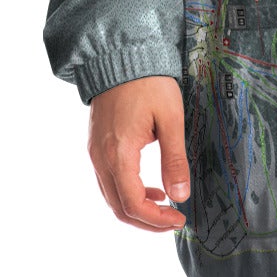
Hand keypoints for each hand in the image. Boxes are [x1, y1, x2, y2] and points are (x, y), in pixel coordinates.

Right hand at [87, 74, 190, 231]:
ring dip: (136, 208)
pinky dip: (127, 192)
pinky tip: (149, 186)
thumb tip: (181, 196)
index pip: (132, 204)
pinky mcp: (96, 146)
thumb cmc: (149, 83)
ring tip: (164, 204)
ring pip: (111, 197)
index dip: (155, 219)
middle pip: (118, 207)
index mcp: (119, 154)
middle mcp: (101, 159)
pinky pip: (108, 181)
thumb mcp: (170, 118)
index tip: (178, 220)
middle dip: (146, 221)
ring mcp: (95, 153)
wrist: (121, 55)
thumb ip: (174, 159)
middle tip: (173, 220)